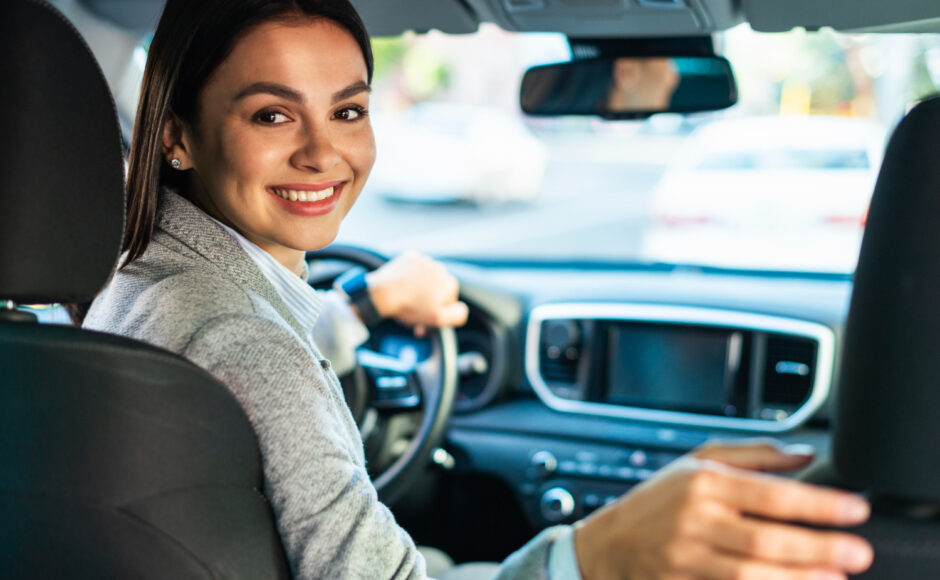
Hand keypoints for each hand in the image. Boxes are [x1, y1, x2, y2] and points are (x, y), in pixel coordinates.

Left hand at [365, 251, 468, 334]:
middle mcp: (439, 268)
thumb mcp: (438, 318)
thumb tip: (462, 308)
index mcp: (448, 282)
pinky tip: (402, 286)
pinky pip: (414, 267)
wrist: (382, 293)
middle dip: (429, 299)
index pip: (449, 300)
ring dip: (420, 287)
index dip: (439, 310)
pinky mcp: (409, 257)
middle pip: (438, 288)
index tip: (426, 316)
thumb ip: (458, 315)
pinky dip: (410, 276)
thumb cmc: (409, 307)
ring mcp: (423, 260)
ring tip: (408, 297)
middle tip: (415, 310)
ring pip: (427, 277)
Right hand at [574, 441, 873, 579]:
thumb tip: (807, 454)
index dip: (816, 503)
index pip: (768, 493)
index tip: (854, 508)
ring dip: (796, 578)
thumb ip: (754, 456)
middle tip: (858, 551)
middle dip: (815, 547)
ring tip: (835, 577)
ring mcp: (687, 557)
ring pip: (749, 573)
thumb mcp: (697, 462)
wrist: (609, 544)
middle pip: (763, 538)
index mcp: (702, 482)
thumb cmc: (658, 500)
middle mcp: (694, 520)